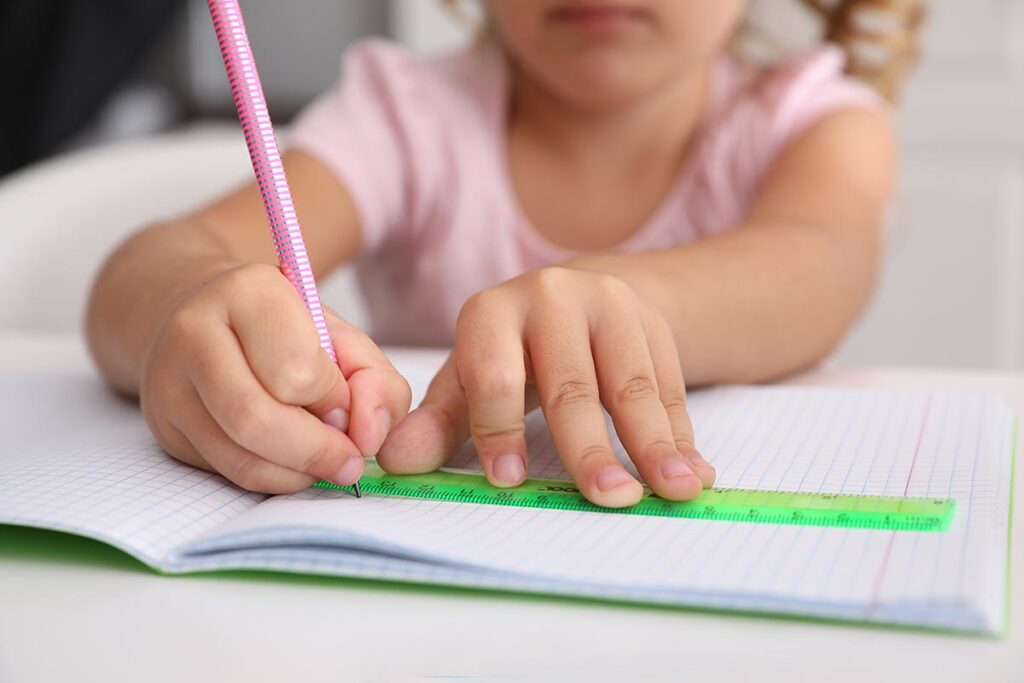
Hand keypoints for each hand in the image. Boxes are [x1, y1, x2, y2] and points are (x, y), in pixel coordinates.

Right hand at [140, 263, 410, 492]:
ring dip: (298, 472)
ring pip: (239, 455)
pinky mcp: (166, 427)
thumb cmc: (285, 330)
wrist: (207, 318)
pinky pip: (228, 472)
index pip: (295, 368)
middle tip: (349, 459)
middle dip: (317, 450)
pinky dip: (274, 478)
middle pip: (257, 418)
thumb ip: (374, 380)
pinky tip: (294, 463)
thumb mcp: (342, 337)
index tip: (347, 403)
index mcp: (247, 292)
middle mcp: (195, 332)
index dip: (333, 399)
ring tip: (326, 461)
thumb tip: (368, 436)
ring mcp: (170, 383)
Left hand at [378, 267, 714, 507]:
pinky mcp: (652, 320)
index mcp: (493, 313)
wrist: (576, 298)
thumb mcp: (467, 378)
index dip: (498, 430)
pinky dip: (682, 432)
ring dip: (656, 443)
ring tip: (674, 490)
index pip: (494, 375)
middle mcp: (552, 298)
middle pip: (572, 384)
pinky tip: (693, 471)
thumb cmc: (510, 352)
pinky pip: (669, 383)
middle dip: (591, 447)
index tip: (510, 481)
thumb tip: (393, 462)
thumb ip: (439, 422)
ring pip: (632, 383)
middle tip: (612, 498)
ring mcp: (609, 305)